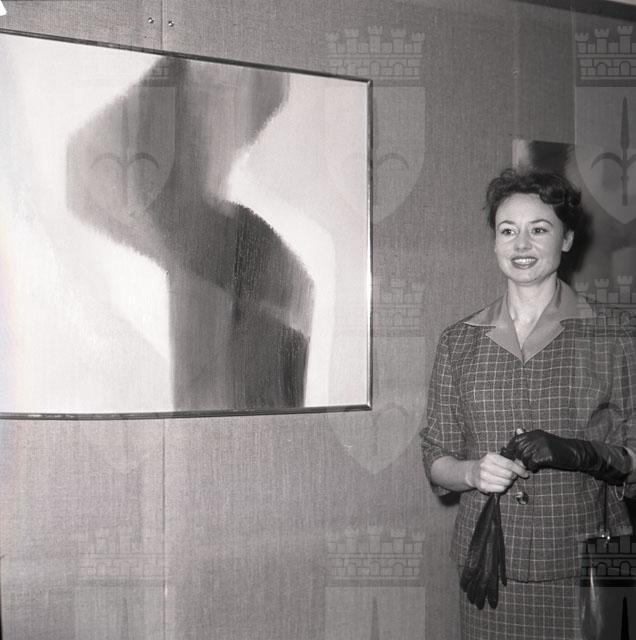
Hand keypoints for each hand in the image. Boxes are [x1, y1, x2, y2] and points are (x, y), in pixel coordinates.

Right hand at [465, 452, 528, 493]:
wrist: (472, 472)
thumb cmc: (489, 465)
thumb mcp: (497, 459)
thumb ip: (511, 462)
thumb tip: (524, 466)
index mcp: (490, 457)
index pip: (508, 464)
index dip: (519, 470)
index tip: (525, 474)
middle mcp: (485, 465)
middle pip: (508, 474)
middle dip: (513, 477)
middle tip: (512, 477)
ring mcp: (483, 476)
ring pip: (505, 483)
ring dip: (508, 483)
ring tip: (505, 480)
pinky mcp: (482, 486)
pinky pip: (500, 489)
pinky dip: (503, 488)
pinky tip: (500, 484)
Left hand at [507, 429, 631, 483]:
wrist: (575, 453)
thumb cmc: (558, 449)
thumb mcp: (542, 441)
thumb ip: (530, 439)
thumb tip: (516, 432)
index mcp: (534, 434)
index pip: (516, 440)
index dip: (512, 449)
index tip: (514, 457)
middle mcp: (536, 438)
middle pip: (518, 449)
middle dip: (519, 458)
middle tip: (525, 464)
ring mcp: (541, 446)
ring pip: (524, 457)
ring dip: (526, 464)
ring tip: (533, 465)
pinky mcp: (546, 455)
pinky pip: (532, 463)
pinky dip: (533, 467)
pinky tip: (538, 467)